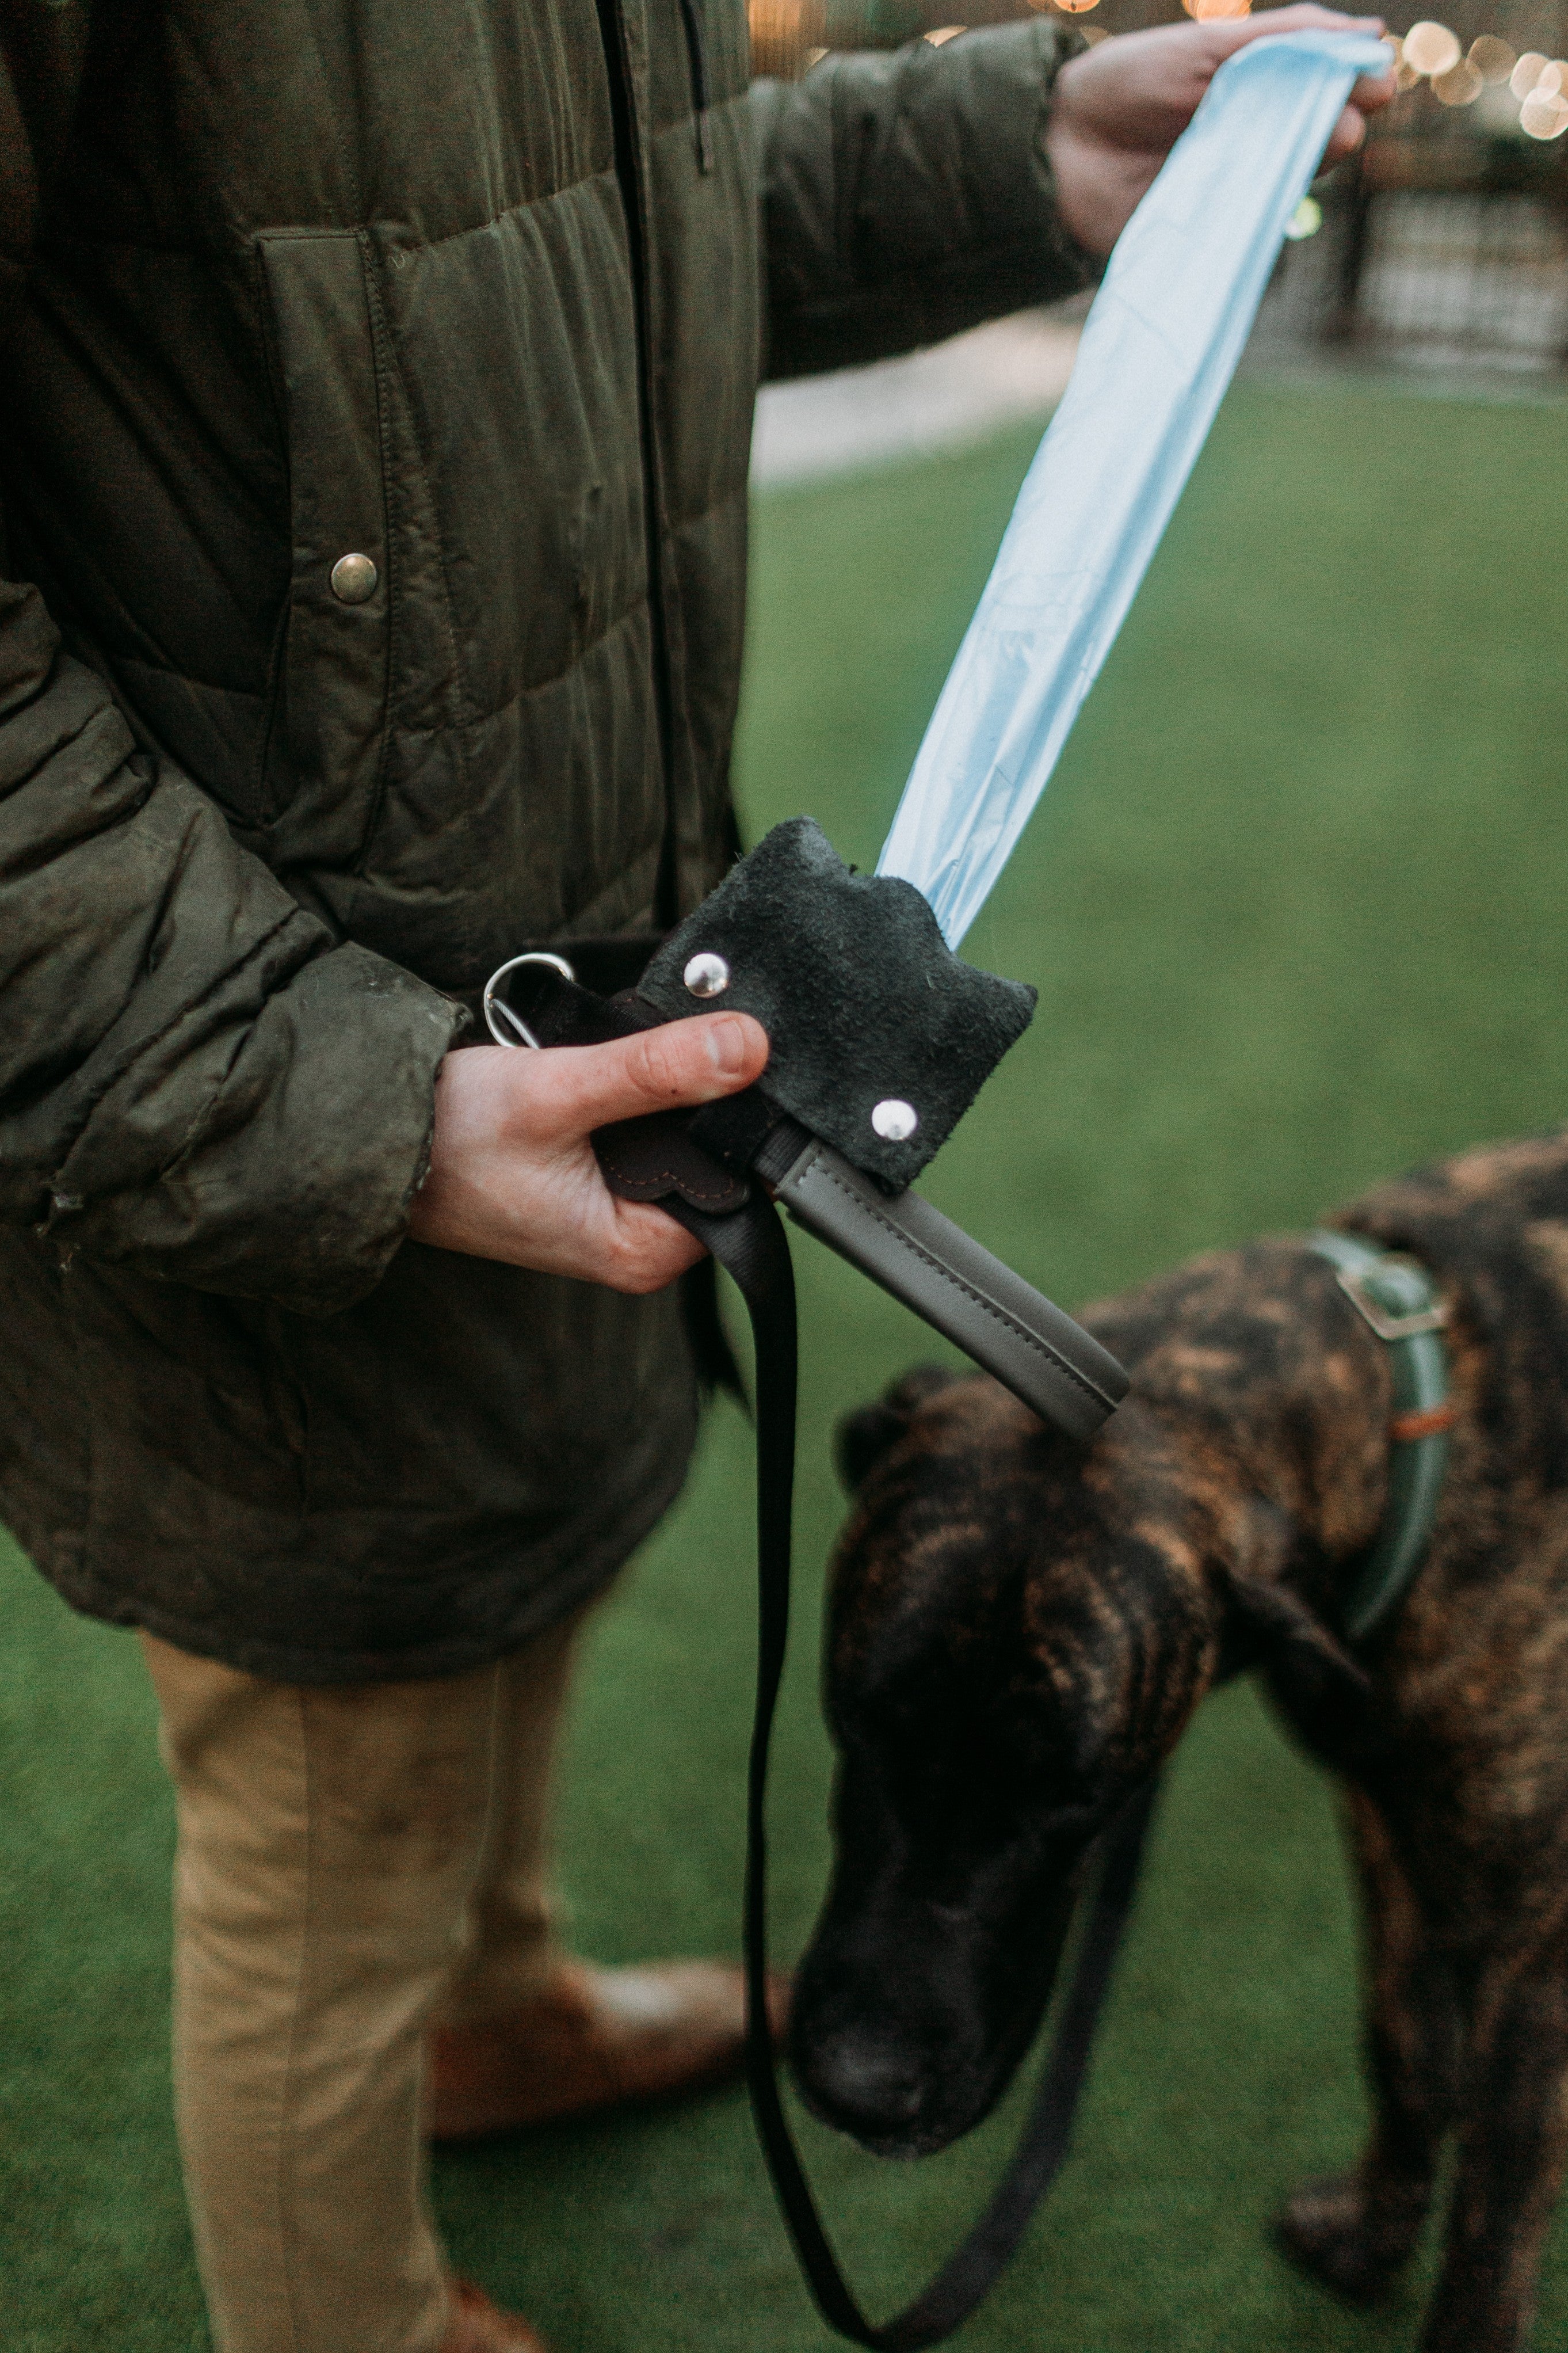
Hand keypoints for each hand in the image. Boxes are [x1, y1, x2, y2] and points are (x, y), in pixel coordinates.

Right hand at [408, 1013, 770, 1291]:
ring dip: (659, 1094)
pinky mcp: (593, 1186)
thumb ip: (655, 1071)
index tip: (715, 1060)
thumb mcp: (559, 1091)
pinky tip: (597, 1080)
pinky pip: (641, 1136)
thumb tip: (747, 1047)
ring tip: (608, 1067)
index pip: (738, 1181)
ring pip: (676, 1140)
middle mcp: (635, 1246)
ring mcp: (614, 1216)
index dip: (733, 1115)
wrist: (374, 1142)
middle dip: (692, 1100)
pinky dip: (629, 1100)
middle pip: (710, 1158)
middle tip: (646, 1053)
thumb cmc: (451, 1137)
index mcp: (642, 1252)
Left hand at [1046, 6, 1396, 258]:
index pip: (1331, 89)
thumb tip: (1372, 33)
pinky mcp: (1208, 235)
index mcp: (1262, 90)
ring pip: (1292, 184)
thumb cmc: (1128, 84)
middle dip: (1339, 130)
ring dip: (1307, 170)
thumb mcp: (1208, 46)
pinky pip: (1249, 232)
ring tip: (1316, 152)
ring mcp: (1234, 189)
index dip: (1357, 86)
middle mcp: (1256, 141)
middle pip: (1321, 140)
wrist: (1057, 144)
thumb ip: (1284, 38)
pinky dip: (1264, 216)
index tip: (1376, 84)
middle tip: (1346, 125)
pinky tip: (1274, 199)